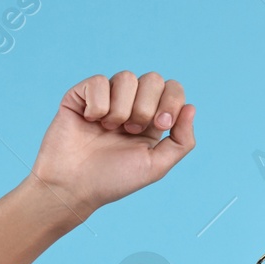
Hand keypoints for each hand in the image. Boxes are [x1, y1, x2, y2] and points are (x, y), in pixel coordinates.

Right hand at [25, 71, 196, 221]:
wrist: (73, 186)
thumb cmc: (113, 180)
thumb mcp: (156, 166)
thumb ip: (181, 141)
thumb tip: (191, 108)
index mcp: (152, 120)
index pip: (173, 89)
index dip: (171, 101)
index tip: (161, 124)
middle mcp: (131, 105)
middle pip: (153, 78)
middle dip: (146, 106)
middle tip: (131, 130)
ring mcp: (106, 98)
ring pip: (126, 77)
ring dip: (122, 108)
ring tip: (109, 129)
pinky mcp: (82, 94)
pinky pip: (99, 81)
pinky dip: (98, 104)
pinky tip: (90, 121)